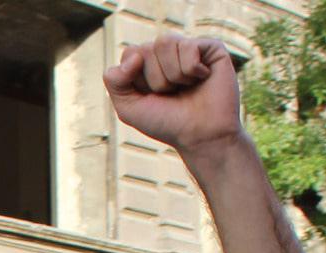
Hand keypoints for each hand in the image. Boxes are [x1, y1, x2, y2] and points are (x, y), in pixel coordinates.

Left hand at [105, 35, 242, 154]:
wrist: (201, 136)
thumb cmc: (166, 123)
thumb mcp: (128, 108)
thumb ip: (114, 81)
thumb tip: (135, 56)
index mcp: (146, 63)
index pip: (130, 53)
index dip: (137, 79)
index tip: (152, 96)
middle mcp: (167, 52)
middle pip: (145, 49)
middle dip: (155, 79)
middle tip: (171, 94)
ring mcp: (189, 48)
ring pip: (165, 42)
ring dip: (173, 74)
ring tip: (186, 87)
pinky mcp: (211, 47)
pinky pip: (189, 46)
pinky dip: (192, 69)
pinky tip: (202, 78)